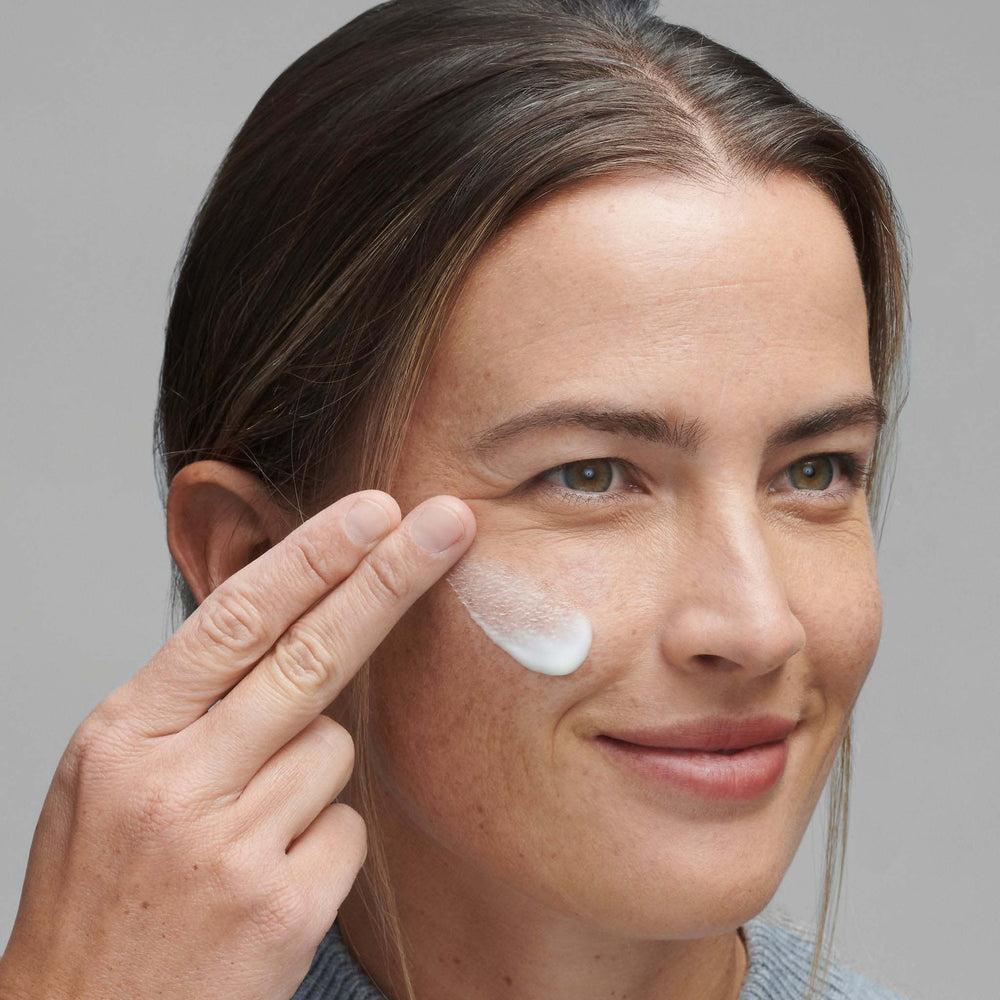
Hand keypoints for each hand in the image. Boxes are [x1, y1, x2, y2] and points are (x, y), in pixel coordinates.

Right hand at [0, 490, 473, 999]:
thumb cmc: (105, 890)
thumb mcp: (114, 774)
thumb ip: (196, 701)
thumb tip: (299, 623)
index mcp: (127, 734)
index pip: (235, 621)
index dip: (311, 558)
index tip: (372, 513)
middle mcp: (175, 782)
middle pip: (310, 656)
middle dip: (387, 579)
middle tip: (445, 523)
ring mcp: (231, 848)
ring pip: (335, 751)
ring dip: (312, 774)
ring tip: (246, 832)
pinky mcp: (284, 908)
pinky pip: (347, 828)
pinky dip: (323, 841)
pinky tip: (269, 881)